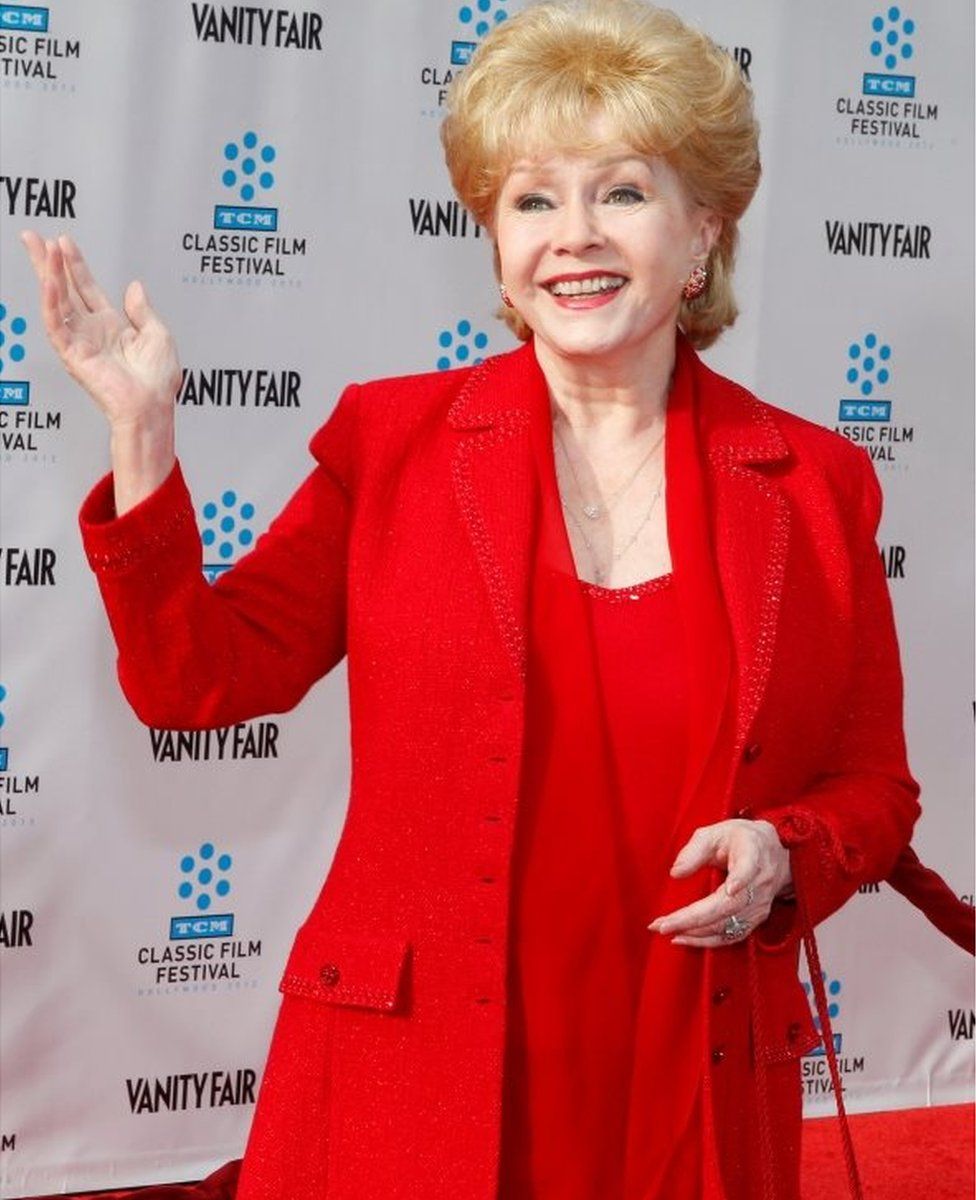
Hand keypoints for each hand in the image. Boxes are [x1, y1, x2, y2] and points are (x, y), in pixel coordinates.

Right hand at [20, 231, 180, 430]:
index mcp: (111, 326)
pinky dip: (50, 304)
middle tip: (33, 238)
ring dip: (49, 275)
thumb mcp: (159, 335)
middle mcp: (92, 332)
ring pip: (57, 302)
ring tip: (43, 250)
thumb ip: (143, 310)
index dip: (75, 265)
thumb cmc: (157, 382)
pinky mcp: (73, 355)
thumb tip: (135, 287)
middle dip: (49, 263)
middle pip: (64, 290)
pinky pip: (56, 326)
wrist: (152, 407)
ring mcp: (80, 342)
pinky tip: (48, 284)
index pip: (87, 289)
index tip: (64, 243)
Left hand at [646, 818, 792, 947]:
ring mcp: (760, 903)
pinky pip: (731, 935)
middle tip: (662, 924)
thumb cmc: (739, 839)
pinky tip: (684, 938)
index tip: (730, 889)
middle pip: (728, 905)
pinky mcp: (756, 918)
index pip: (749, 867)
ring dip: (695, 932)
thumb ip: (694, 850)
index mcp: (752, 853)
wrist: (772, 852)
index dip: (741, 878)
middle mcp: (760, 882)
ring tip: (666, 930)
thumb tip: (676, 873)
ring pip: (728, 925)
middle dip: (693, 919)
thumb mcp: (715, 833)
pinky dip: (706, 940)